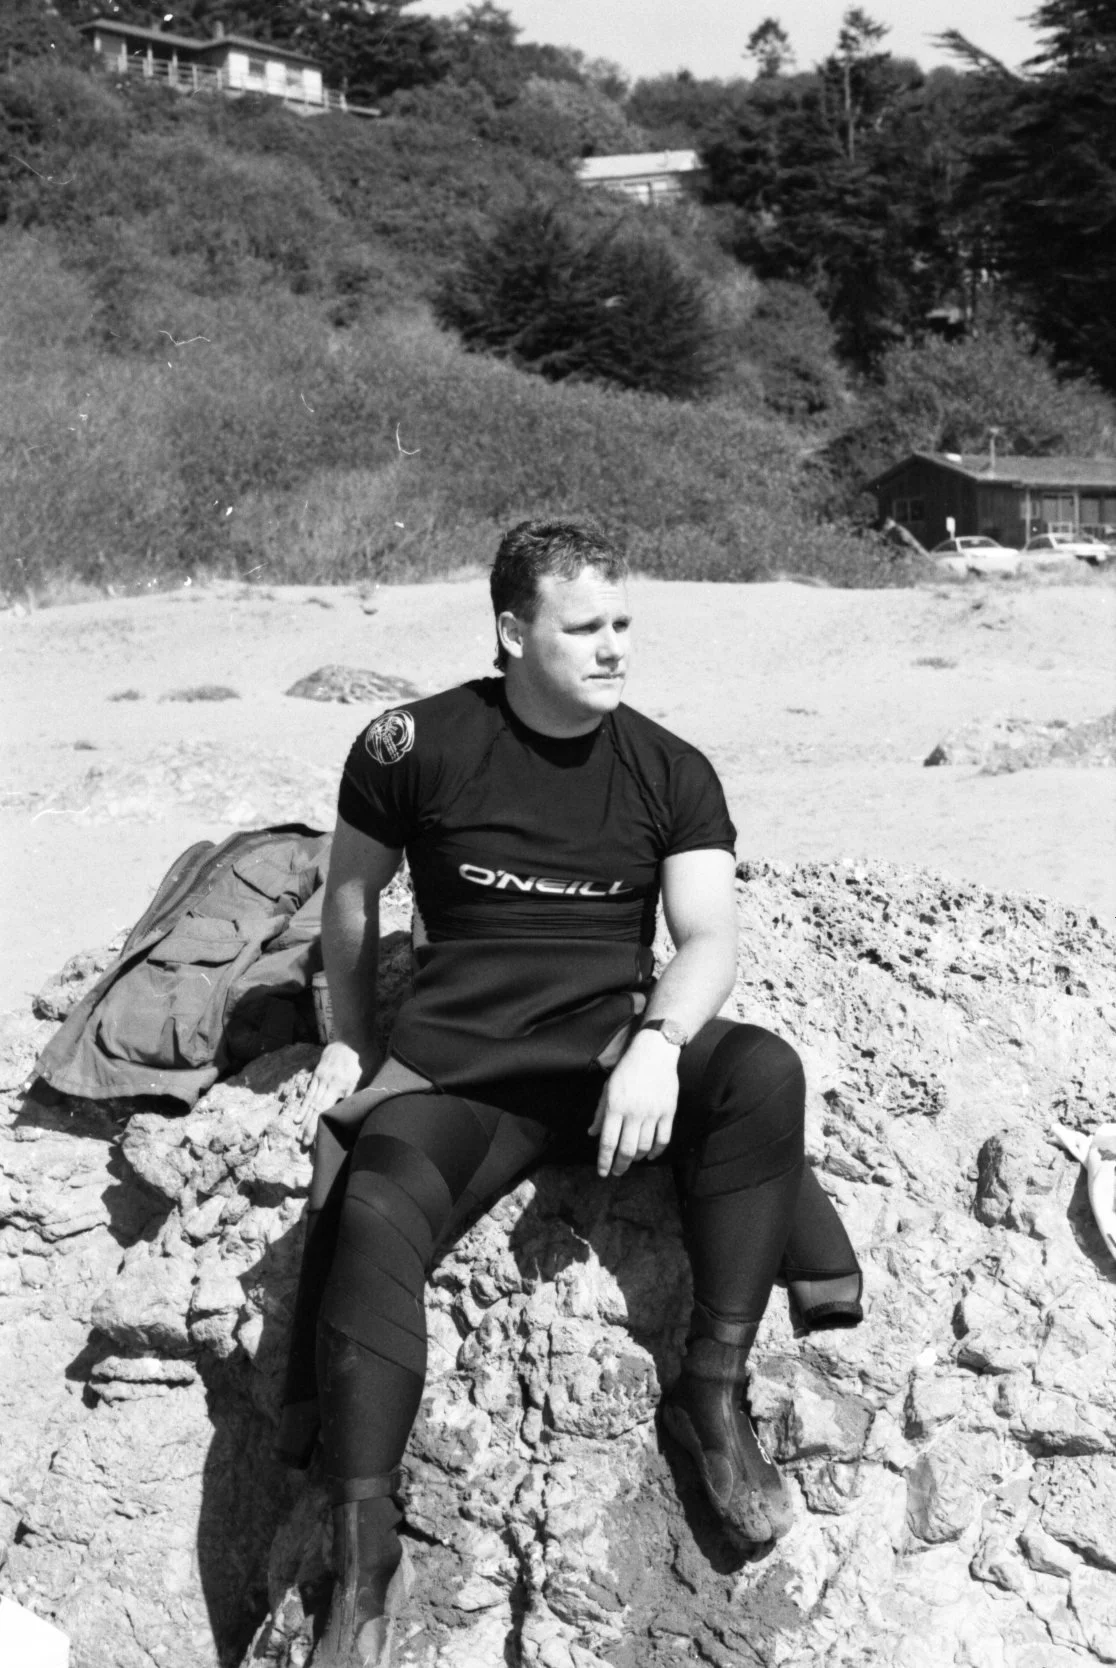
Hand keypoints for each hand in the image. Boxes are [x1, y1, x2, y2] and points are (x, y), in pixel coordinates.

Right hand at [298, 1040, 370, 1149]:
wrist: (352, 1033)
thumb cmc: (365, 1054)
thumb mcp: (369, 1074)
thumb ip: (361, 1093)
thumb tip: (357, 1112)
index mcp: (344, 1085)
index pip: (331, 1112)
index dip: (323, 1128)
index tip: (318, 1143)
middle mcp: (329, 1084)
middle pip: (317, 1110)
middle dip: (310, 1129)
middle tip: (303, 1145)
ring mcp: (321, 1078)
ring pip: (311, 1103)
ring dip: (304, 1121)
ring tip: (298, 1135)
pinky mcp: (317, 1074)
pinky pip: (308, 1093)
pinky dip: (303, 1107)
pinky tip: (297, 1116)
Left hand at [589, 1032, 679, 1178]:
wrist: (654, 1054)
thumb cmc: (627, 1070)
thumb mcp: (608, 1089)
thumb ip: (600, 1113)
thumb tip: (592, 1134)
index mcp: (616, 1106)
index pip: (608, 1142)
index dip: (604, 1161)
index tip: (602, 1173)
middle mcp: (634, 1112)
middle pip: (627, 1149)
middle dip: (620, 1165)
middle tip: (617, 1172)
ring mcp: (653, 1113)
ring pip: (645, 1146)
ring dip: (636, 1157)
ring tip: (630, 1159)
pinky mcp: (668, 1111)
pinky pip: (663, 1139)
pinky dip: (656, 1151)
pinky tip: (649, 1156)